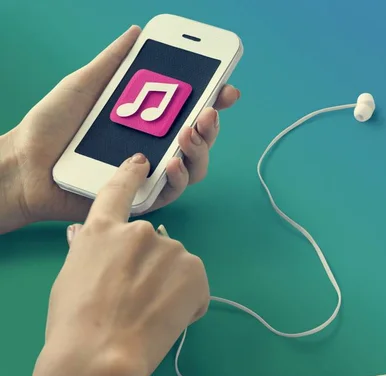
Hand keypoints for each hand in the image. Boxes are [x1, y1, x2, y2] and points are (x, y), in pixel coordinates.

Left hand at [0, 25, 239, 232]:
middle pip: (199, 139)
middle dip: (211, 125)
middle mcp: (155, 147)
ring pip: (194, 166)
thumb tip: (137, 33)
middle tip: (207, 111)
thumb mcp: (84, 84)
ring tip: (190, 133)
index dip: (212, 99)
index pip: (189, 110)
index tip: (225, 88)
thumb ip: (113, 62)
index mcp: (148, 121)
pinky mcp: (142, 197)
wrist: (25, 164)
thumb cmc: (52, 125)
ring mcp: (151, 173)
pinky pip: (172, 190)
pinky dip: (179, 176)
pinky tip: (172, 161)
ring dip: (201, 149)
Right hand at [25, 154, 208, 375]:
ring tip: (150, 315)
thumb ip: (85, 250)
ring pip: (177, 268)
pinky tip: (167, 319)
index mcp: (105, 230)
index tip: (142, 162)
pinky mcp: (196, 271)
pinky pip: (195, 288)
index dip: (130, 176)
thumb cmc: (75, 320)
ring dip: (170, 287)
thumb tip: (82, 234)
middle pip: (155, 246)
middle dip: (151, 270)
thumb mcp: (72, 278)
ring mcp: (172, 249)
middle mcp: (141, 231)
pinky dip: (187, 303)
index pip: (118, 193)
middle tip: (136, 301)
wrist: (102, 352)